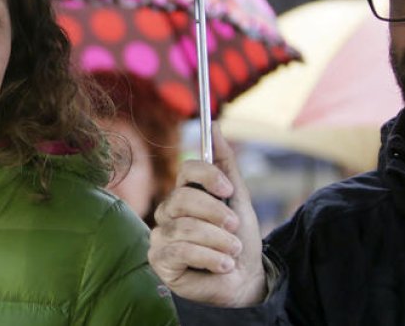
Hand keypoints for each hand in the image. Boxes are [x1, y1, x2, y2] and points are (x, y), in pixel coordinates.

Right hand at [148, 129, 265, 307]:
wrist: (245, 279)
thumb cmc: (239, 239)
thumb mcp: (238, 198)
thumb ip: (225, 163)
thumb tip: (215, 124)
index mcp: (185, 193)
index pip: (187, 169)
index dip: (209, 176)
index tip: (229, 190)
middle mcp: (168, 211)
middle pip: (185, 198)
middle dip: (217, 214)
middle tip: (234, 229)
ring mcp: (160, 236)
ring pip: (186, 227)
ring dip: (219, 241)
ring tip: (232, 252)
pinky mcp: (159, 260)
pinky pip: (180, 251)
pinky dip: (210, 258)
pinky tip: (223, 266)